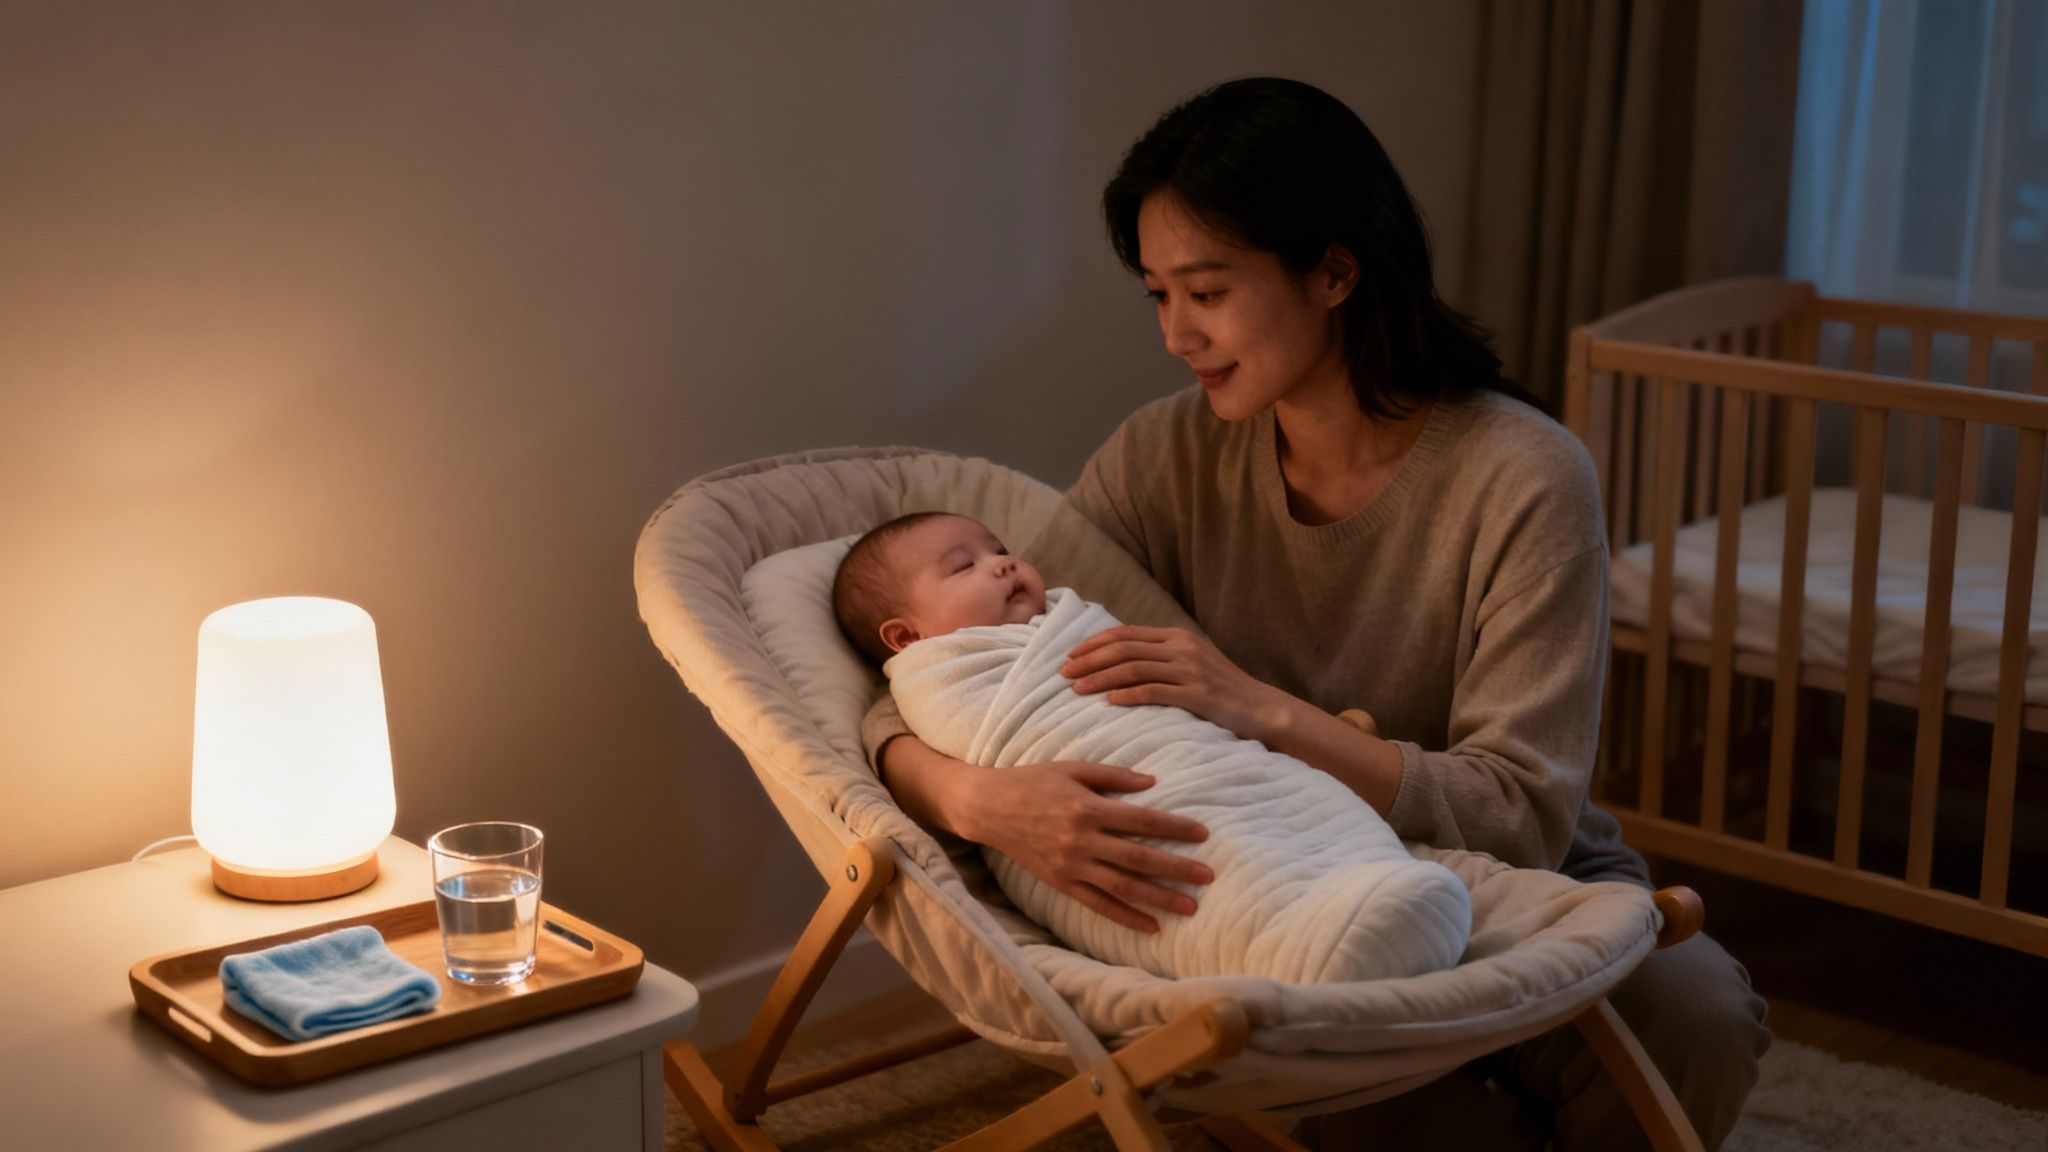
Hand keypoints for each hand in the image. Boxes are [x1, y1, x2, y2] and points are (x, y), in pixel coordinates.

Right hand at [957, 760, 1211, 932]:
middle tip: (1208, 877)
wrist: (987, 808)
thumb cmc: (1032, 781)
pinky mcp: (1061, 883)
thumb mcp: (1072, 768)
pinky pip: (1098, 904)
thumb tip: (1152, 784)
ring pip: (1123, 887)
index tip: (1202, 834)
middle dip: (1176, 869)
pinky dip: (1125, 916)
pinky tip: (1150, 925)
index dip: (1175, 827)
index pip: (1143, 820)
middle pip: (1139, 858)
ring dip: (1158, 898)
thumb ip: (1113, 777)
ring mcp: (1071, 866)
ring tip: (1189, 907)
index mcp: (1088, 808)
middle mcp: (1082, 841)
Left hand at [1062, 625, 1283, 740]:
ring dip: (1100, 678)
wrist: (1259, 708)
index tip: (1071, 656)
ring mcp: (1190, 669)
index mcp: (1176, 636)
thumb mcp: (1190, 663)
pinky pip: (1154, 691)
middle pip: (1124, 648)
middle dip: (1089, 659)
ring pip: (1133, 668)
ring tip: (1077, 689)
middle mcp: (1181, 647)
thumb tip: (1118, 660)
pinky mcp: (1196, 693)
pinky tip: (1109, 702)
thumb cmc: (1220, 690)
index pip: (1126, 633)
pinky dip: (1127, 695)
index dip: (1094, 643)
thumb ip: (1160, 657)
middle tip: (1064, 673)